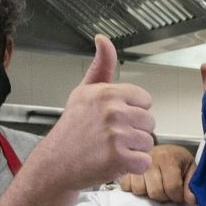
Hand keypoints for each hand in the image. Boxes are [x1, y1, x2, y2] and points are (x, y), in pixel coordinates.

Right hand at [27, 36, 155, 192]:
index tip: (114, 119)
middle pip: (149, 122)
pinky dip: (133, 166)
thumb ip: (101, 65)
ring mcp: (117, 136)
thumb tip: (103, 39)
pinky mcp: (119, 158)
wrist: (56, 163)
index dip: (132, 111)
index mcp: (107, 93)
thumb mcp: (83, 91)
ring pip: (148, 142)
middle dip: (134, 131)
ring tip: (111, 149)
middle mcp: (112, 111)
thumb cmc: (72, 129)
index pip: (145, 100)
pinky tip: (114, 161)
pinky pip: (144, 161)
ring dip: (134, 149)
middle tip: (111, 137)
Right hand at [118, 142, 197, 204]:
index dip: (177, 196)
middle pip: (155, 191)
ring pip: (139, 190)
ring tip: (154, 187)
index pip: (172, 187)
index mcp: (168, 158)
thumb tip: (191, 200)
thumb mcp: (189, 168)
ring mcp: (136, 164)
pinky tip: (143, 184)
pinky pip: (126, 186)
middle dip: (163, 197)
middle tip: (166, 191)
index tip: (178, 194)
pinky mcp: (125, 168)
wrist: (160, 148)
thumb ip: (191, 184)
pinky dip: (133, 189)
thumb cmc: (175, 160)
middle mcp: (151, 159)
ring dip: (148, 193)